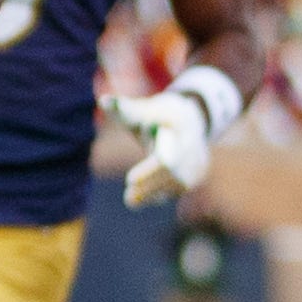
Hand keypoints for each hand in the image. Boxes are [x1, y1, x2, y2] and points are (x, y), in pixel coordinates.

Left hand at [108, 66, 243, 206]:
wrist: (189, 120)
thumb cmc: (157, 114)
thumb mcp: (143, 108)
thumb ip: (124, 107)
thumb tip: (103, 101)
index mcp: (182, 126)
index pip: (165, 154)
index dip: (148, 170)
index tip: (129, 181)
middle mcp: (194, 146)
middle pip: (172, 173)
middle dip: (149, 185)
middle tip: (128, 199)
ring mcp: (198, 162)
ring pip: (175, 185)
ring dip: (153, 193)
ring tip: (130, 200)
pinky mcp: (197, 175)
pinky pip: (178, 189)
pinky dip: (160, 195)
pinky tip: (144, 198)